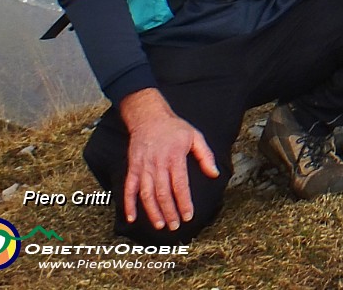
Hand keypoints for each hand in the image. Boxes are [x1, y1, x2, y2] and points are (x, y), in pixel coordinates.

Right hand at [119, 89, 218, 232]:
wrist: (149, 117)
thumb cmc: (174, 128)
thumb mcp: (195, 136)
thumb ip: (205, 156)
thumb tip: (214, 173)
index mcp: (175, 157)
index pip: (180, 185)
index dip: (184, 202)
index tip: (188, 216)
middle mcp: (158, 163)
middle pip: (163, 193)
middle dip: (170, 212)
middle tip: (176, 226)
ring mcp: (143, 167)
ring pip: (146, 194)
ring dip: (152, 212)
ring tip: (160, 225)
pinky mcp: (133, 168)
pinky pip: (129, 188)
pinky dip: (129, 204)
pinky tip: (132, 217)